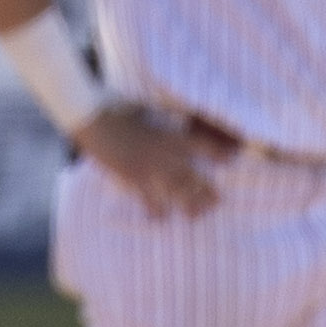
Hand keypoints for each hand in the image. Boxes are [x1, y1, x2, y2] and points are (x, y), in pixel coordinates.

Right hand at [75, 104, 231, 218]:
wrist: (93, 118)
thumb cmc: (117, 108)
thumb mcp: (145, 109)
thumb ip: (160, 118)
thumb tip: (170, 118)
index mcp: (169, 134)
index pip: (201, 145)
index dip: (218, 152)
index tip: (232, 159)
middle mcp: (163, 153)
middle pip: (192, 175)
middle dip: (206, 190)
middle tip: (218, 202)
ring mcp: (148, 167)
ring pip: (175, 189)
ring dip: (188, 203)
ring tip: (198, 216)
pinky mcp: (131, 176)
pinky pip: (147, 196)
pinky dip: (154, 209)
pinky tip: (160, 218)